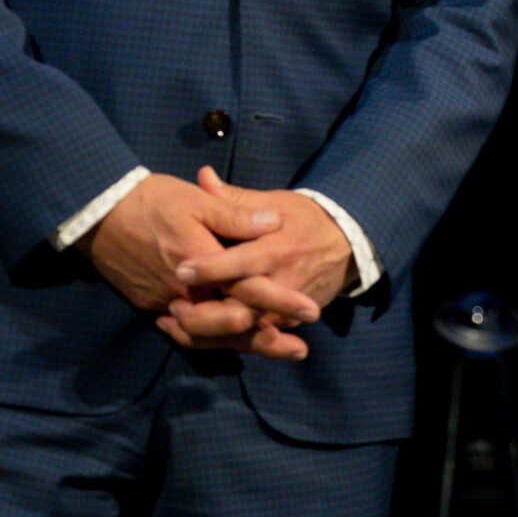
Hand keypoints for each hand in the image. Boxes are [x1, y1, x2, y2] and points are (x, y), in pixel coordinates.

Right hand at [84, 172, 321, 359]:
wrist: (97, 212)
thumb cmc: (150, 200)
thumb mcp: (196, 200)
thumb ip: (236, 215)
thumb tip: (274, 223)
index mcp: (201, 262)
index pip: (249, 289)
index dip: (281, 301)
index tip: (310, 310)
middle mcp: (184, 292)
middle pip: (231, 327)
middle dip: (267, 340)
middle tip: (299, 350)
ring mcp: (164, 303)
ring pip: (209, 336)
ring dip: (242, 345)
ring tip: (272, 350)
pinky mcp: (150, 306)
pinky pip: (186, 332)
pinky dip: (210, 340)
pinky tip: (228, 342)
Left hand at [168, 165, 355, 322]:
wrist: (346, 246)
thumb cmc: (303, 220)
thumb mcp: (275, 202)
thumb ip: (235, 199)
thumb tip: (203, 177)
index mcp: (278, 249)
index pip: (243, 262)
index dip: (212, 267)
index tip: (180, 268)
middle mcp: (284, 284)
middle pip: (242, 308)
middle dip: (206, 314)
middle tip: (171, 307)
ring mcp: (287, 309)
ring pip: (244, 330)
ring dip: (208, 332)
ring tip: (171, 322)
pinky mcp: (287, 323)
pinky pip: (253, 339)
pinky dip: (221, 340)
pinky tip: (190, 334)